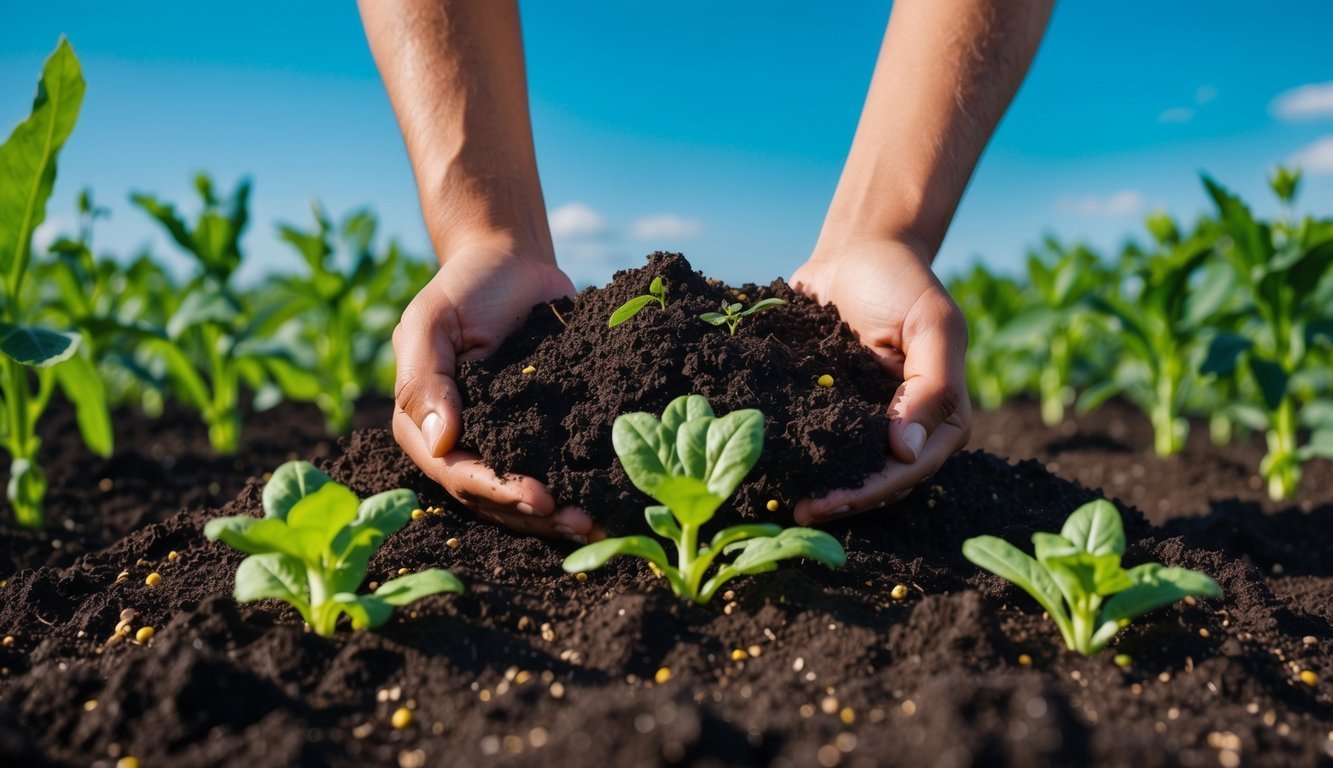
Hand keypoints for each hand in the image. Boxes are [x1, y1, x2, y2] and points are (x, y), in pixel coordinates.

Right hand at [391, 243, 602, 542]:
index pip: (457, 473)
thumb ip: (424, 380)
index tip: (539, 498)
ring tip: (600, 525)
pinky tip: (611, 499)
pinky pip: (556, 466)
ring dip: (560, 516)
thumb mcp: (430, 321)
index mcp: (425, 425)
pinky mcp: (540, 431)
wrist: (512, 263)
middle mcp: (461, 444)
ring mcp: (502, 441)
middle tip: (583, 523)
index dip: (498, 491)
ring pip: (526, 494)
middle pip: (494, 497)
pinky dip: (580, 487)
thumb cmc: (464, 288)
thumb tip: (440, 441)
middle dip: (537, 516)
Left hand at [789, 237, 971, 524]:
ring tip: (778, 502)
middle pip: (876, 480)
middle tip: (797, 514)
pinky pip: (816, 436)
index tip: (827, 502)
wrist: (859, 249)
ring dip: (816, 485)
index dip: (870, 491)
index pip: (908, 469)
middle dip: (840, 500)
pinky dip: (796, 452)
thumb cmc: (903, 282)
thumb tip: (906, 450)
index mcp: (939, 415)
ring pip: (845, 467)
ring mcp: (865, 417)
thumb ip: (932, 384)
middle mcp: (904, 425)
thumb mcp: (931, 323)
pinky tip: (767, 465)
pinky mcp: (829, 403)